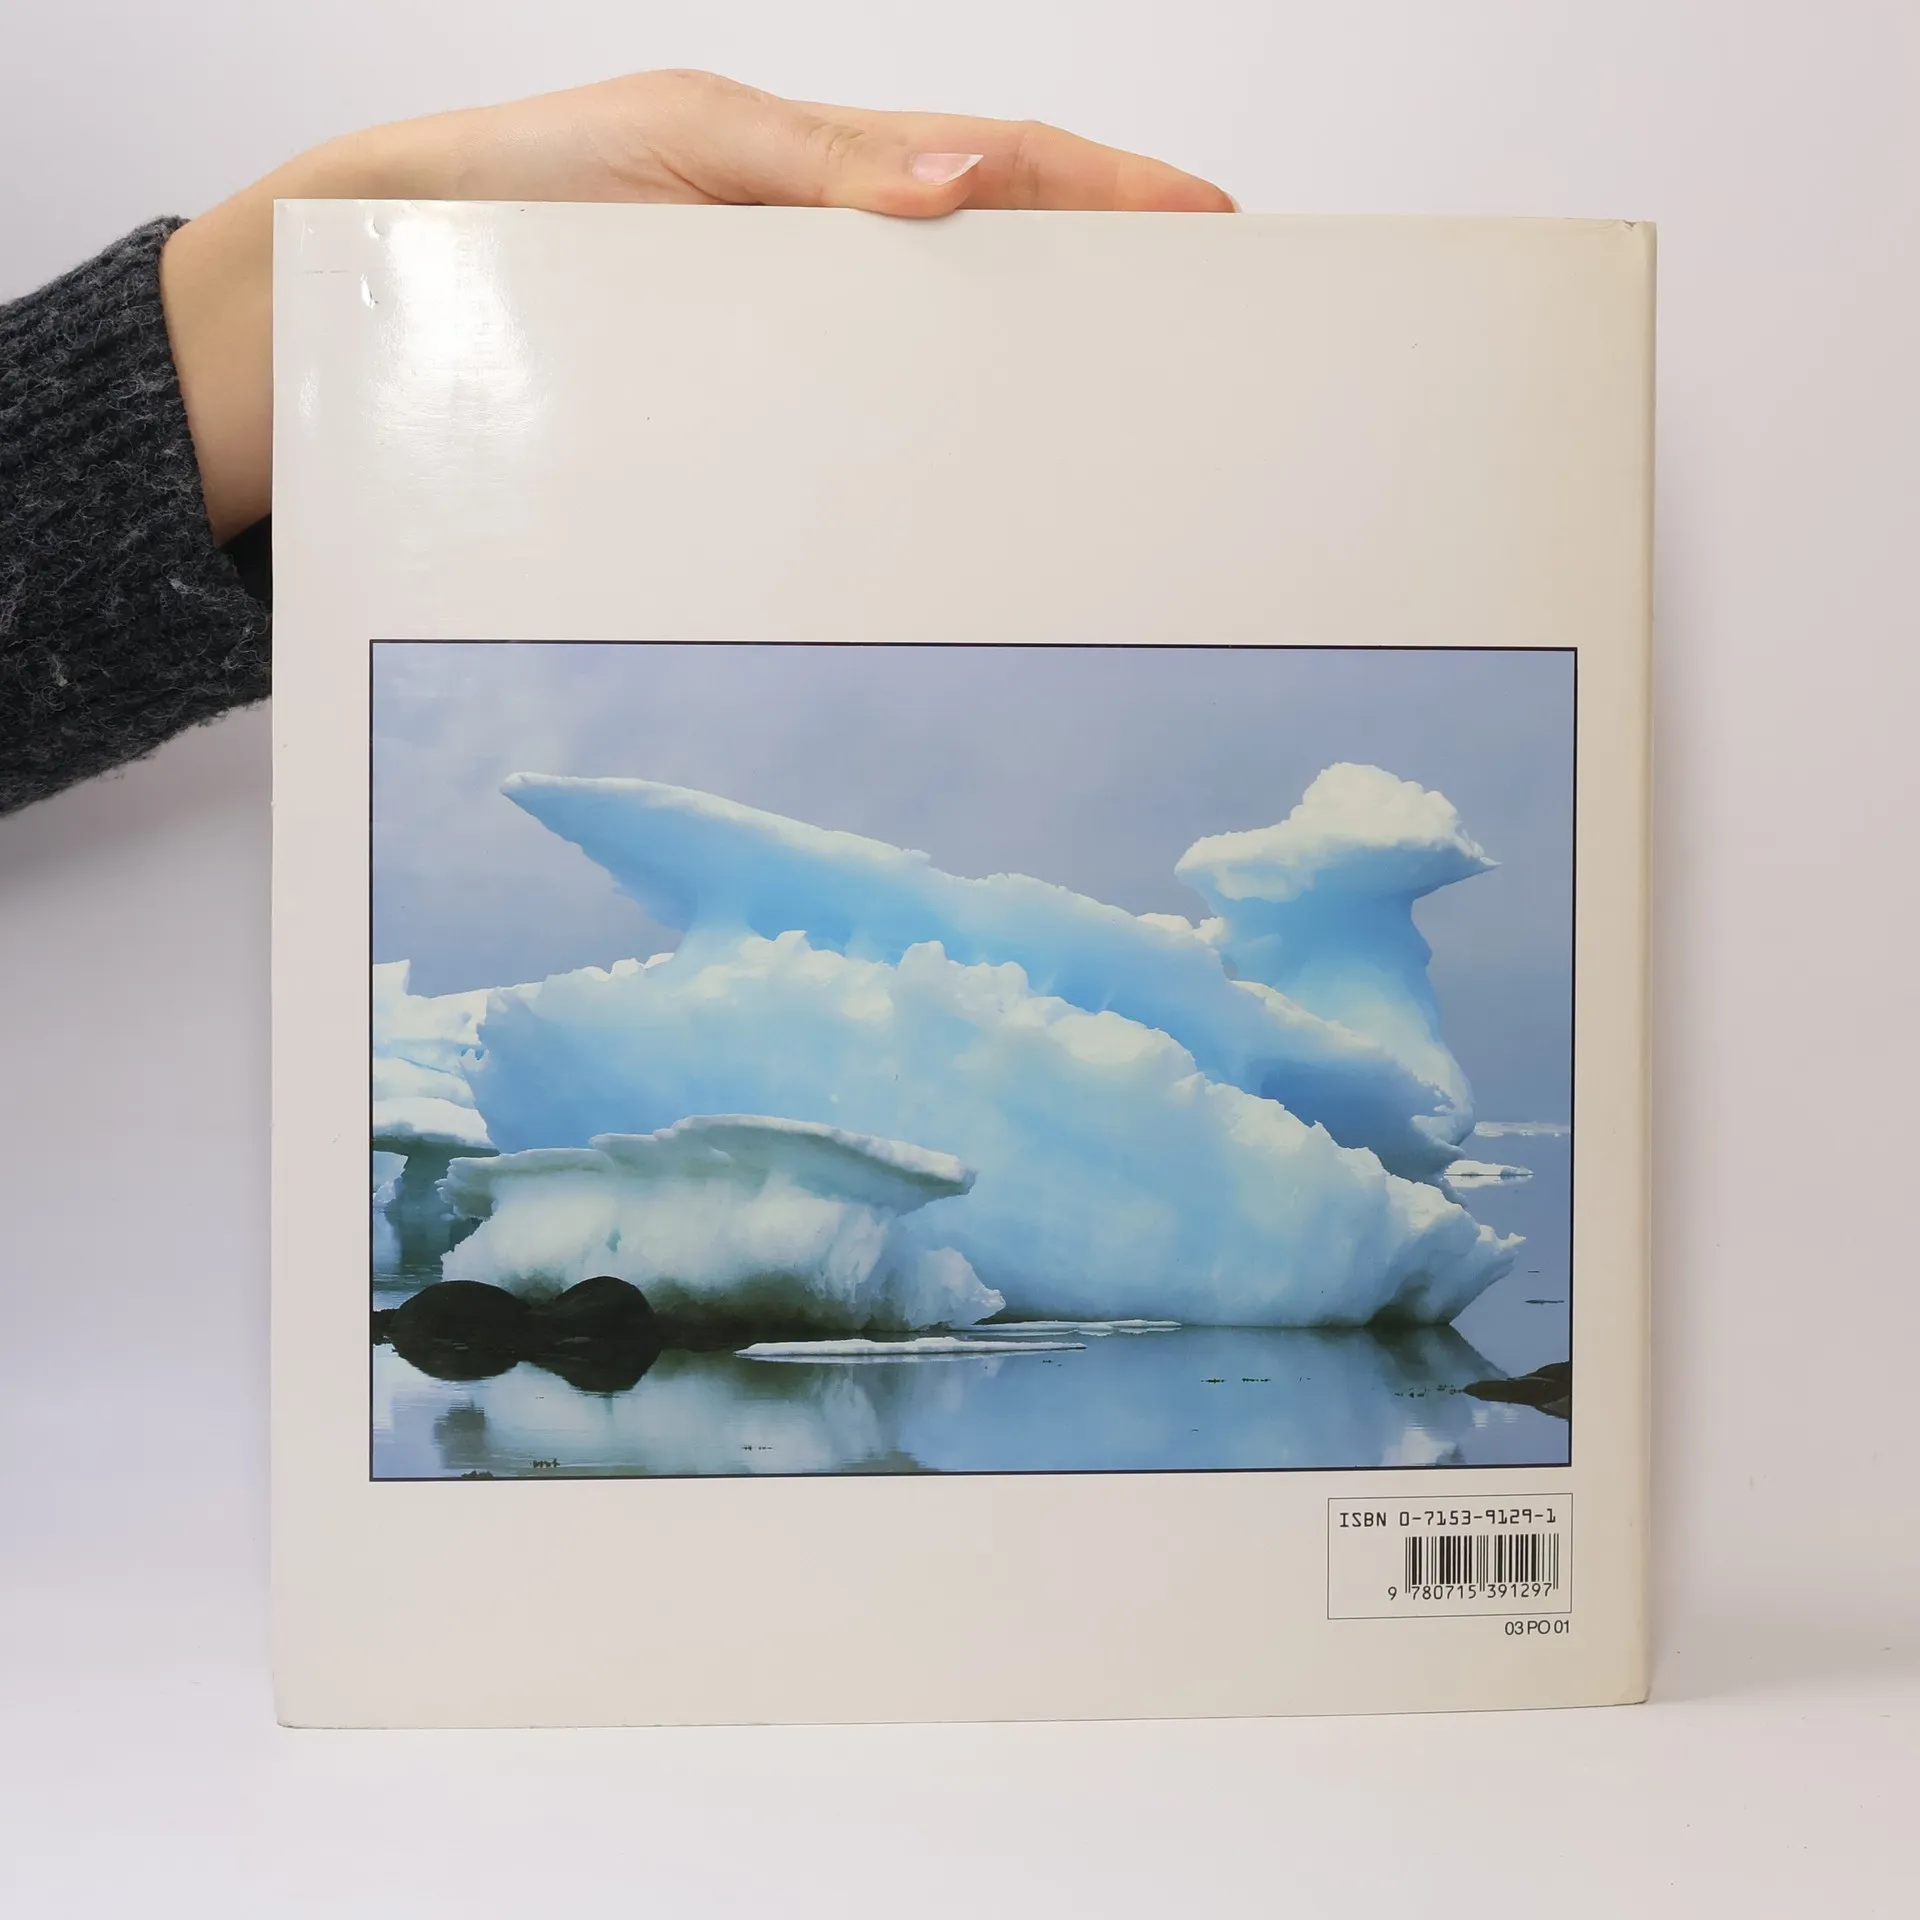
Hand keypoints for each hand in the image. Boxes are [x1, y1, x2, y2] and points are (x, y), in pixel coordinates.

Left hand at [161, 70, 1232, 543]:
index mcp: (818, 172)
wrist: (382, 292)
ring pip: (932, 364)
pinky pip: (852, 442)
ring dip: (1028, 385)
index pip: (999, 169)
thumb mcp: (675, 148)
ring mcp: (787, 350)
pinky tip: (970, 494)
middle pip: (990, 270)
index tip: (1211, 219)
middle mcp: (817, 264)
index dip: (1110, 189)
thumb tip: (954, 184)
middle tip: (1203, 332)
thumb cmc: (511, 198)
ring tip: (1118, 422)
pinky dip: (924, 456)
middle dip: (1103, 289)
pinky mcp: (740, 427)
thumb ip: (812, 167)